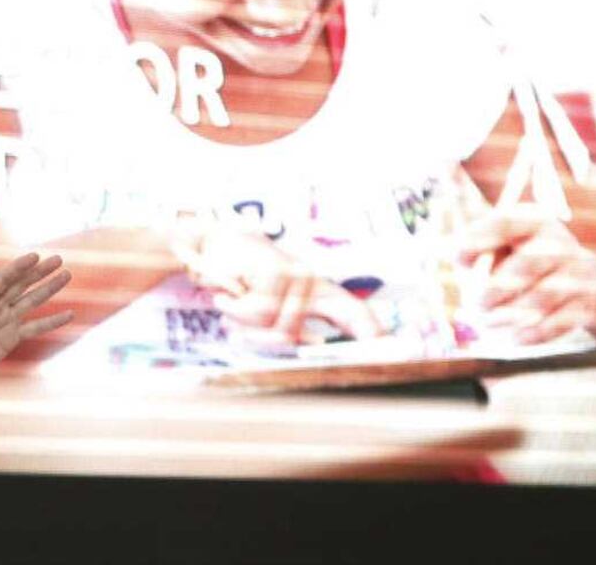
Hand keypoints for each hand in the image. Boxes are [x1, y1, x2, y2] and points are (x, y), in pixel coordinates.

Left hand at [0, 253, 73, 382]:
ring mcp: (6, 319)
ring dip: (49, 288)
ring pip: (31, 300)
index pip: (1, 280)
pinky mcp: (13, 336)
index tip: (34, 256)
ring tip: (67, 274)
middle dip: (39, 271)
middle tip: (58, 259)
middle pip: (21, 284)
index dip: (17, 268)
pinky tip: (69, 314)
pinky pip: (35, 327)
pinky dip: (52, 322)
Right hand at [174, 222, 382, 342]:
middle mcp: (309, 280)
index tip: (390, 349)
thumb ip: (285, 325)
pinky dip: (233, 307)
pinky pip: (256, 313)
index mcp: (312, 290)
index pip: (352, 311)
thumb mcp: (263, 303)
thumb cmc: (236, 277)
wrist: (206, 246)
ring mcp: (294, 274)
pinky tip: (227, 290)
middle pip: (297, 333)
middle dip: (267, 337)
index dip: (371, 332)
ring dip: (243, 322)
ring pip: (276, 328)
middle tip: (240, 324)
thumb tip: (305, 343)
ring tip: (232, 300)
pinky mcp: (277, 272)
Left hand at [459, 204, 595, 344]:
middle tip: (477, 305)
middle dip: (497, 288)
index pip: (505, 222)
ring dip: (510, 314)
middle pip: (528, 263)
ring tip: (487, 324)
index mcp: (532, 222)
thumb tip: (459, 260)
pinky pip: (559, 322)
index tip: (457, 259)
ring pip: (544, 296)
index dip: (478, 238)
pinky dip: (533, 333)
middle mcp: (558, 243)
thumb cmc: (523, 262)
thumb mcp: (501, 248)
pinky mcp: (585, 304)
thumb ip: (477, 254)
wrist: (586, 282)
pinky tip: (514, 338)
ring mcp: (577, 273)